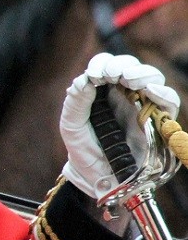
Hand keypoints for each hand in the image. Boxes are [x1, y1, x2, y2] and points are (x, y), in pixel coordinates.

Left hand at [60, 52, 179, 199]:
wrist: (97, 176)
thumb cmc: (83, 148)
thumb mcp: (71, 125)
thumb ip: (76, 102)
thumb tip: (85, 79)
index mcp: (102, 90)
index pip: (108, 65)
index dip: (104, 63)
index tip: (96, 74)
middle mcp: (124, 93)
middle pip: (132, 66)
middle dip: (124, 65)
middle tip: (114, 74)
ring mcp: (142, 106)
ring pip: (152, 79)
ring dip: (143, 74)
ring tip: (129, 79)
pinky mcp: (158, 122)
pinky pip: (169, 102)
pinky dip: (163, 93)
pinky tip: (150, 91)